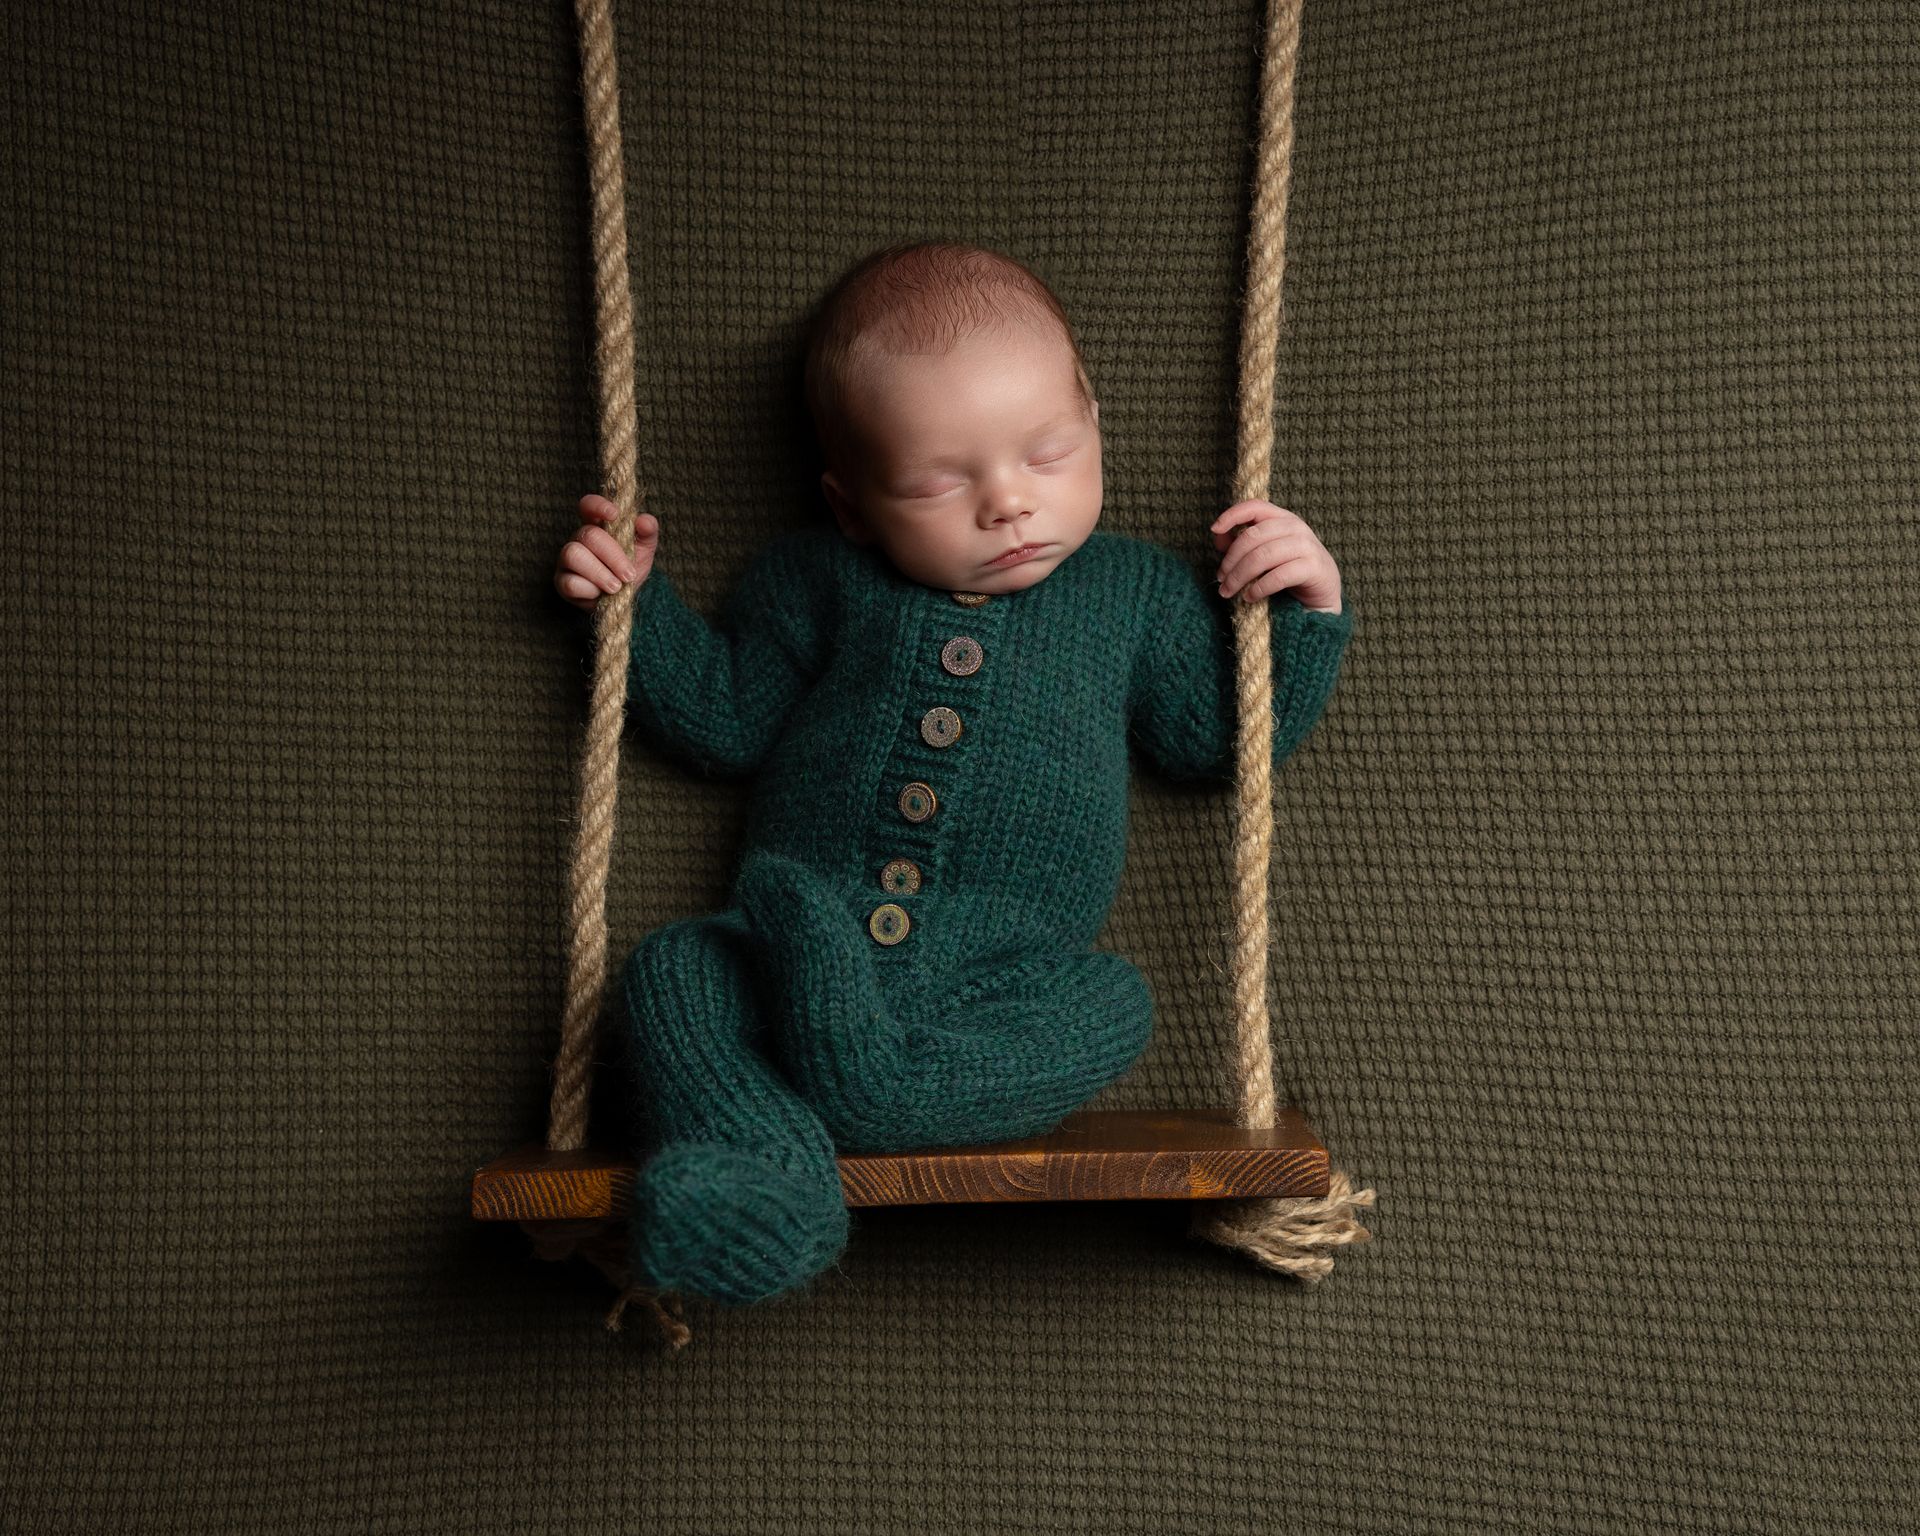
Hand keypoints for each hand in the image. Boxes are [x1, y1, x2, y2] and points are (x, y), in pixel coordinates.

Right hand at [555, 493, 657, 611]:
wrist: (622, 599)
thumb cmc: (629, 568)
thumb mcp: (644, 550)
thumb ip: (647, 532)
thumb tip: (644, 521)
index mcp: (597, 525)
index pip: (588, 505)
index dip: (598, 506)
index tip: (614, 515)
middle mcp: (578, 539)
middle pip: (588, 535)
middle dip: (613, 556)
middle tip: (629, 575)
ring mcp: (567, 560)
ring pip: (574, 555)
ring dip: (599, 573)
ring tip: (616, 587)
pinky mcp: (562, 582)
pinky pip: (570, 582)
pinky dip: (589, 590)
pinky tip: (599, 594)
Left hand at [1210, 499, 1341, 613]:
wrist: (1322, 594)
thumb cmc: (1288, 572)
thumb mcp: (1263, 554)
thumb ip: (1240, 543)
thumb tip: (1218, 535)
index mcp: (1282, 518)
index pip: (1254, 506)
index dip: (1232, 515)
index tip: (1214, 529)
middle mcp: (1295, 527)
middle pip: (1253, 536)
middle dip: (1231, 560)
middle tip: (1220, 580)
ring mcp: (1306, 546)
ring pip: (1263, 556)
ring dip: (1240, 576)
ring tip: (1229, 591)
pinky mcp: (1313, 567)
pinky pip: (1279, 576)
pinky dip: (1259, 588)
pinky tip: (1249, 597)